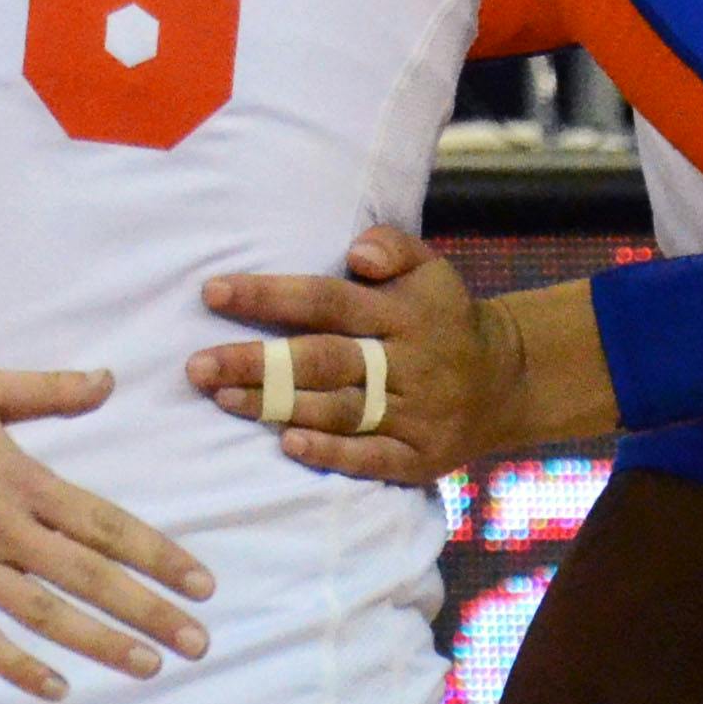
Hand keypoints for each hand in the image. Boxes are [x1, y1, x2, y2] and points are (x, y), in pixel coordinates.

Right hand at [0, 368, 212, 701]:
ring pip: (45, 614)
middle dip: (149, 609)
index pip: (104, 522)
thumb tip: (108, 380)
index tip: (201, 581)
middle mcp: (0, 528)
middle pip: (89, 575)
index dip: (158, 554)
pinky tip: (58, 687)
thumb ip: (47, 390)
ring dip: (102, 643)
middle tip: (198, 640)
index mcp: (18, 479)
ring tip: (149, 665)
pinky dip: (19, 667)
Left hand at [186, 227, 577, 483]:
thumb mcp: (431, 268)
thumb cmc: (444, 317)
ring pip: (337, 409)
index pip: (326, 300)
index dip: (270, 297)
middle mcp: (406, 362)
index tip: (212, 293)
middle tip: (196, 365)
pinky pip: (370, 457)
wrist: (506, 382)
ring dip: (274, 406)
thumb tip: (356, 251)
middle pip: (322, 360)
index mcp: (402, 312)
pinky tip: (286, 443)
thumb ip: (392, 246)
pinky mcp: (418, 457)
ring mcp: (413, 413)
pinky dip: (329, 452)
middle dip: (256, 362)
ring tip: (220, 397)